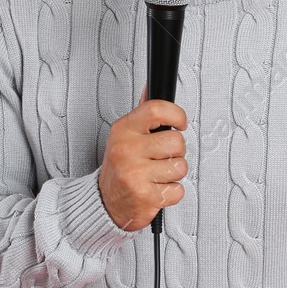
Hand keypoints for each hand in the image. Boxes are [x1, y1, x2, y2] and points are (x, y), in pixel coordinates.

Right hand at [98, 84, 187, 231]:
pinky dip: (172, 192)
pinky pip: (178, 190)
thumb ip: (143, 112)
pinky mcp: (145, 196)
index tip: (181, 122)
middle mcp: (127, 150)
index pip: (156, 109)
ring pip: (180, 166)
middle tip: (163, 156)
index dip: (176, 114)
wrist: (105, 200)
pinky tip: (157, 188)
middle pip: (176, 141)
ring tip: (157, 174)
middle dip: (176, 151)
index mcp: (124, 129)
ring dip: (174, 173)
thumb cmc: (120, 165)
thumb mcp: (125, 134)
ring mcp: (135, 174)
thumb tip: (152, 86)